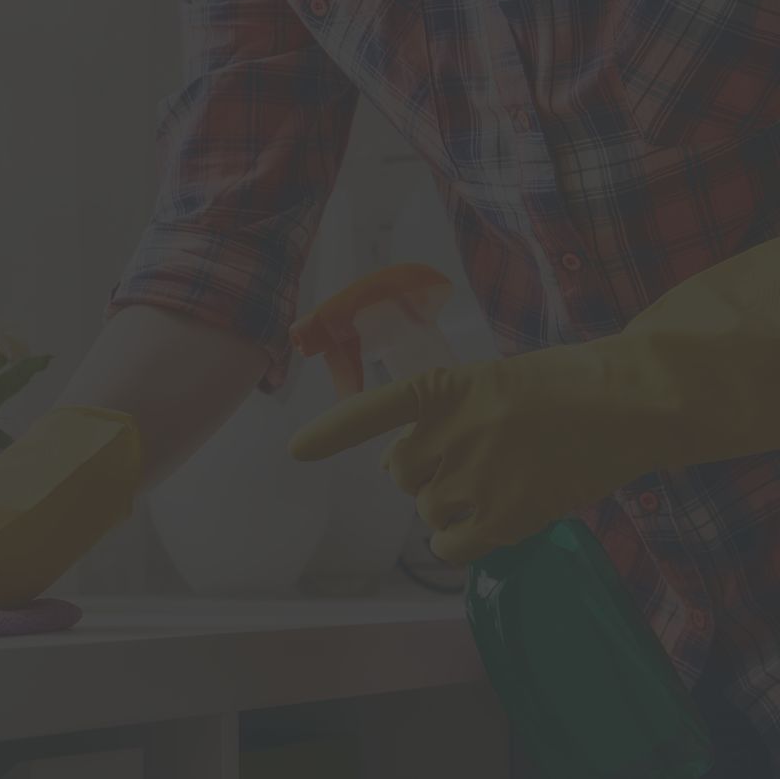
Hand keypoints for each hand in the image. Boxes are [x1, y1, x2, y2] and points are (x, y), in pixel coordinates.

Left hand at [290, 237, 779, 563]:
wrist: (629, 401)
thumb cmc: (560, 387)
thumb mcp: (490, 380)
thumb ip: (442, 415)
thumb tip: (399, 467)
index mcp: (446, 387)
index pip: (374, 410)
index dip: (332, 433)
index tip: (295, 451)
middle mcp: (453, 430)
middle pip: (401, 472)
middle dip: (425, 471)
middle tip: (474, 458)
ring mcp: (478, 474)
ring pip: (426, 507)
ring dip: (448, 504)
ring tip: (497, 480)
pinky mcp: (506, 515)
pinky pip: (450, 544)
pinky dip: (458, 541)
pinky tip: (485, 524)